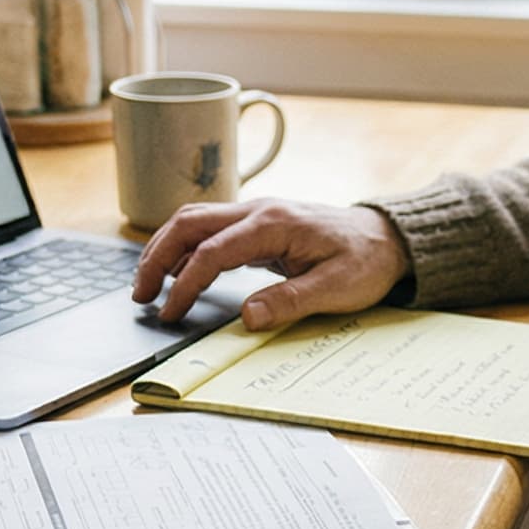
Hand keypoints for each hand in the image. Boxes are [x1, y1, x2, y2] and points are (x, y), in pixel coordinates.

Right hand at [131, 199, 412, 329]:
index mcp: (274, 224)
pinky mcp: (258, 225)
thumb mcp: (337, 288)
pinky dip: (186, 248)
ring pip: (194, 220)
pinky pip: (211, 229)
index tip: (169, 314)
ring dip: (166, 249)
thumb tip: (247, 317)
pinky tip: (179, 273)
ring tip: (149, 286)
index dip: (184, 284)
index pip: (212, 251)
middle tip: (140, 295)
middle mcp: (258, 210)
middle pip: (188, 222)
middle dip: (157, 257)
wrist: (388, 239)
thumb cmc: (366, 262)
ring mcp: (256, 214)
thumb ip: (290, 301)